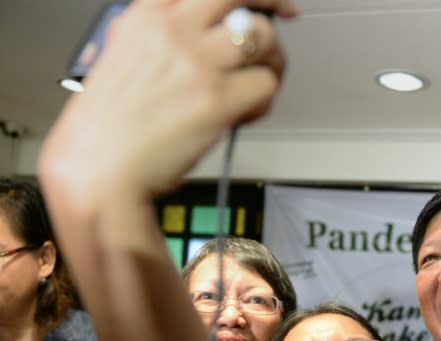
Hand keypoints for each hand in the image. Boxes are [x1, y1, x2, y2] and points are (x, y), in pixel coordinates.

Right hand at [38, 0, 297, 197]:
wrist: (98, 169)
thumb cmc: (107, 129)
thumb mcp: (119, 61)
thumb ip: (155, 42)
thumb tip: (196, 40)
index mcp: (146, 16)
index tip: (263, 0)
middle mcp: (173, 30)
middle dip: (273, 4)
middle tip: (287, 16)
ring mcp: (197, 62)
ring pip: (264, 38)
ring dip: (271, 62)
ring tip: (255, 87)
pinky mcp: (217, 98)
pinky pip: (267, 85)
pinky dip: (263, 103)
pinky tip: (243, 116)